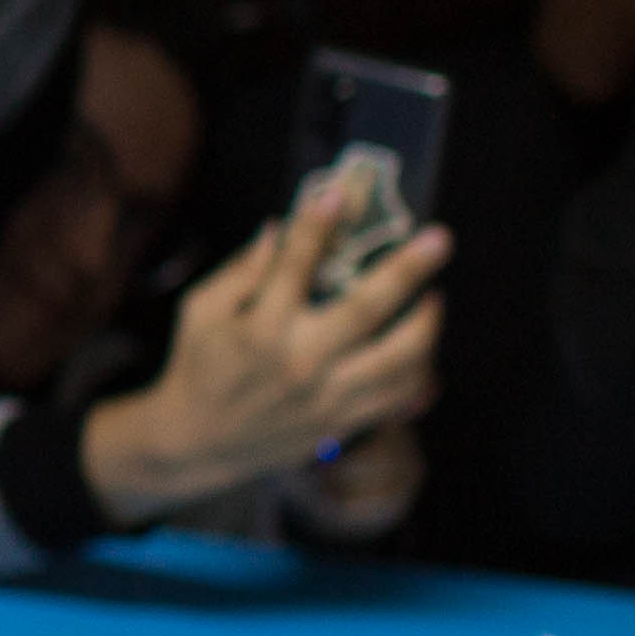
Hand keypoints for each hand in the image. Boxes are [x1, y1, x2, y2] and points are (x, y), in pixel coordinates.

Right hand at [81, 173, 449, 520]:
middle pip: (366, 308)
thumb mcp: (200, 311)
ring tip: (432, 299)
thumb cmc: (198, 365)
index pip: (295, 264)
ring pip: (398, 360)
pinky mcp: (340, 421)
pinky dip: (418, 373)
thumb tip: (282, 228)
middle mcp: (298, 360)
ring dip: (425, 324)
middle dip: (406, 269)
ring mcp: (325, 395)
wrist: (196, 443)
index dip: (317, 224)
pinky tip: (421, 349)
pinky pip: (396, 397)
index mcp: (259, 328)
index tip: (339, 192)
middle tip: (438, 238)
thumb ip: (241, 271)